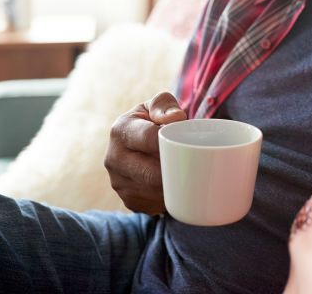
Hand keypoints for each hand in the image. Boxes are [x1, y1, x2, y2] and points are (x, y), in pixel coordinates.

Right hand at [105, 92, 186, 213]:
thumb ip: (165, 104)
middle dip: (176, 172)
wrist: (138, 142)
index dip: (172, 144)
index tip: (190, 145)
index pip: (149, 139)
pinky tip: (177, 189)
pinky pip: (153, 206)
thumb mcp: (159, 104)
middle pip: (152, 173)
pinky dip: (168, 200)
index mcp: (121, 130)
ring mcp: (118, 182)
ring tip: (189, 177)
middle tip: (197, 167)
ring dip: (173, 189)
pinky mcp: (128, 200)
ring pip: (153, 193)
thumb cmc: (155, 119)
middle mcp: (114, 158)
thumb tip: (175, 118)